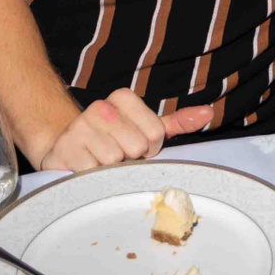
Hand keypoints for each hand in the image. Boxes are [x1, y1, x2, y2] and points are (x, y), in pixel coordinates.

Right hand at [30, 88, 213, 172]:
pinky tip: (87, 166)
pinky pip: (93, 172)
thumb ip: (177, 122)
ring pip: (115, 161)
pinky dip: (94, 177)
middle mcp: (100, 107)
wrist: (67, 146)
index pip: (156, 133)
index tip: (137, 145)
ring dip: (111, 169)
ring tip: (100, 160)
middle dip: (130, 159)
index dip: (150, 147)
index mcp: (122, 98)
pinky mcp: (65, 148)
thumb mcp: (146, 128)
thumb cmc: (114, 139)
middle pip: (137, 147)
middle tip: (118, 155)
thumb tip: (209, 113)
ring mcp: (79, 127)